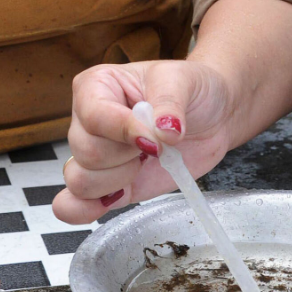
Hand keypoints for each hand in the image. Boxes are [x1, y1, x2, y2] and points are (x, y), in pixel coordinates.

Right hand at [52, 60, 234, 223]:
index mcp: (97, 87)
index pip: (94, 116)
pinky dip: (85, 210)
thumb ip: (169, 103)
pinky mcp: (113, 185)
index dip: (125, 131)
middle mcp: (89, 123)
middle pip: (87, 152)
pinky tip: (113, 198)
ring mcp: (99, 157)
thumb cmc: (193, 90)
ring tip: (147, 162)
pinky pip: (75, 205)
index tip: (157, 139)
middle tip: (157, 145)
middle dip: (127, 155)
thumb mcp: (183, 81)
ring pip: (81, 181)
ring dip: (120, 179)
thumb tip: (163, 131)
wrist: (215, 116)